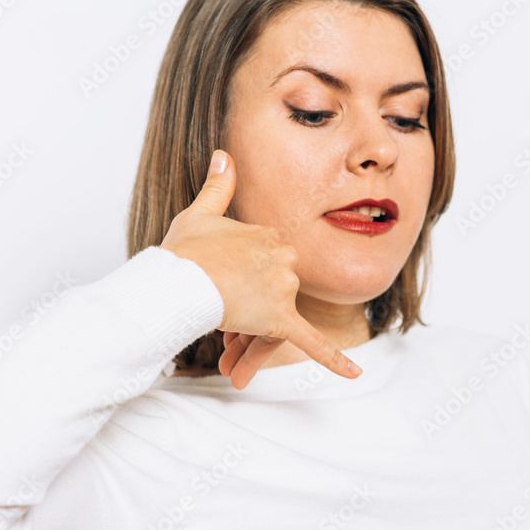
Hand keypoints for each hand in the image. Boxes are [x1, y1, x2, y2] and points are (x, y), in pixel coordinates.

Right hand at [160, 149, 361, 388]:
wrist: (174, 281)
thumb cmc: (184, 253)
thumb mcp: (200, 213)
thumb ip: (219, 185)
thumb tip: (224, 154)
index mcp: (270, 235)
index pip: (269, 264)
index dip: (246, 282)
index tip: (223, 292)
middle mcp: (284, 258)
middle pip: (276, 293)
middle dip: (251, 315)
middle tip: (223, 326)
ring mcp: (283, 288)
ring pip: (278, 320)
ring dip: (255, 343)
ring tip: (230, 360)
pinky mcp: (281, 319)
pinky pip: (313, 343)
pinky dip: (335, 360)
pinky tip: (355, 376)